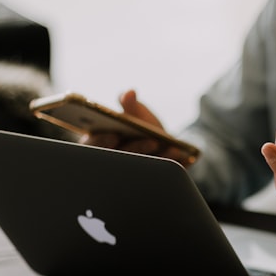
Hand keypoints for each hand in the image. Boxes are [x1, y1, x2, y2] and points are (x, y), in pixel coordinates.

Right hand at [80, 90, 196, 166]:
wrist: (165, 145)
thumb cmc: (144, 128)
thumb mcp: (138, 115)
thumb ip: (131, 106)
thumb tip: (129, 93)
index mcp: (100, 142)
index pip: (94, 145)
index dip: (102, 141)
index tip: (114, 136)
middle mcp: (112, 161)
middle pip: (119, 159)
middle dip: (137, 149)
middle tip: (153, 141)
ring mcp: (130, 174)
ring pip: (139, 170)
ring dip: (157, 158)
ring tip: (173, 149)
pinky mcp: (148, 183)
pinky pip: (157, 177)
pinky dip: (170, 166)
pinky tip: (181, 157)